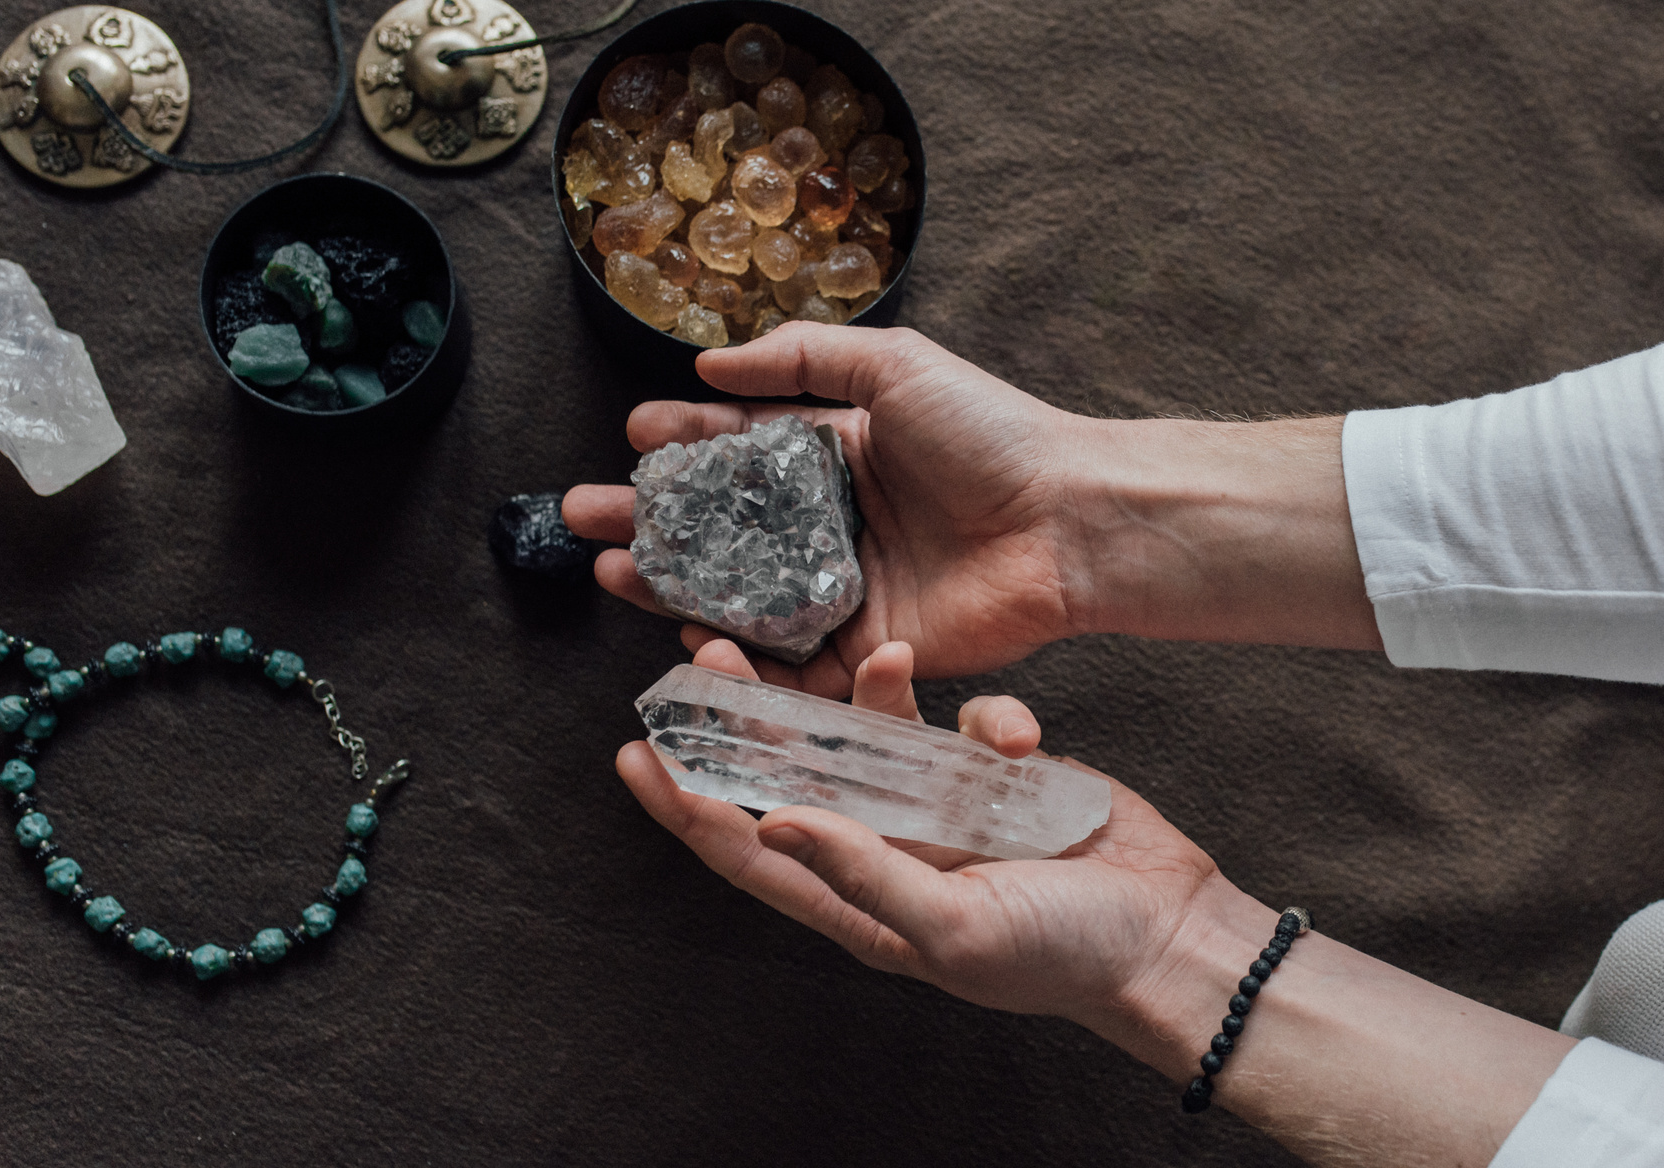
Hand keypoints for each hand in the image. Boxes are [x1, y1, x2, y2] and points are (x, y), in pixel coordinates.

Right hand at [565, 322, 1092, 696]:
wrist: (1066, 522)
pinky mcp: (863, 652)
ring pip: (737, 596)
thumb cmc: (990, 435)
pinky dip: (734, 656)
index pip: (738, 451)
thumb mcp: (894, 365)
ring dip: (669, 585)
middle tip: (584, 516)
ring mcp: (843, 591)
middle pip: (720, 528)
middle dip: (648, 521)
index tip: (632, 440)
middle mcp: (830, 526)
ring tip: (612, 569)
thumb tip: (709, 365)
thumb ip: (802, 359)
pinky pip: (785, 662)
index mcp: (835, 455)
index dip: (681, 445)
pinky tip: (683, 632)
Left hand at [615, 636, 1228, 1042]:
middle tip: (707, 656)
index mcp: (861, 899)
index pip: (749, 851)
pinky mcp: (995, 770)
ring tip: (847, 650)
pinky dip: (985, 717)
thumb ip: (861, 870)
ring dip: (849, 692)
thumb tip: (770, 823)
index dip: (687, 807)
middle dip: (746, 721)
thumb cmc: (1061, 953)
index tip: (635, 755)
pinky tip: (1020, 738)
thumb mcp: (952, 926)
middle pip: (794, 774)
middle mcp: (890, 847)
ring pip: (868, 733)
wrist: (1170, 934)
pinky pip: (963, 721)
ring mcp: (942, 805)